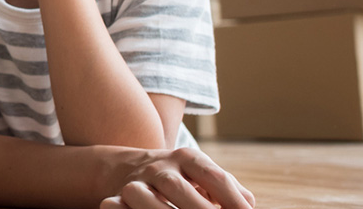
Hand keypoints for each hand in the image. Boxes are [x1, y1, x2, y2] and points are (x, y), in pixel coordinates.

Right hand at [99, 148, 254, 208]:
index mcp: (188, 158)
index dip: (232, 200)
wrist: (126, 168)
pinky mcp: (115, 197)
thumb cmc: (180, 178)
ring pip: (143, 196)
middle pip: (178, 188)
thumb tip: (247, 206)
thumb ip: (227, 189)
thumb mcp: (202, 175)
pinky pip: (115, 207)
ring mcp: (136, 182)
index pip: (214, 177)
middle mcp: (160, 167)